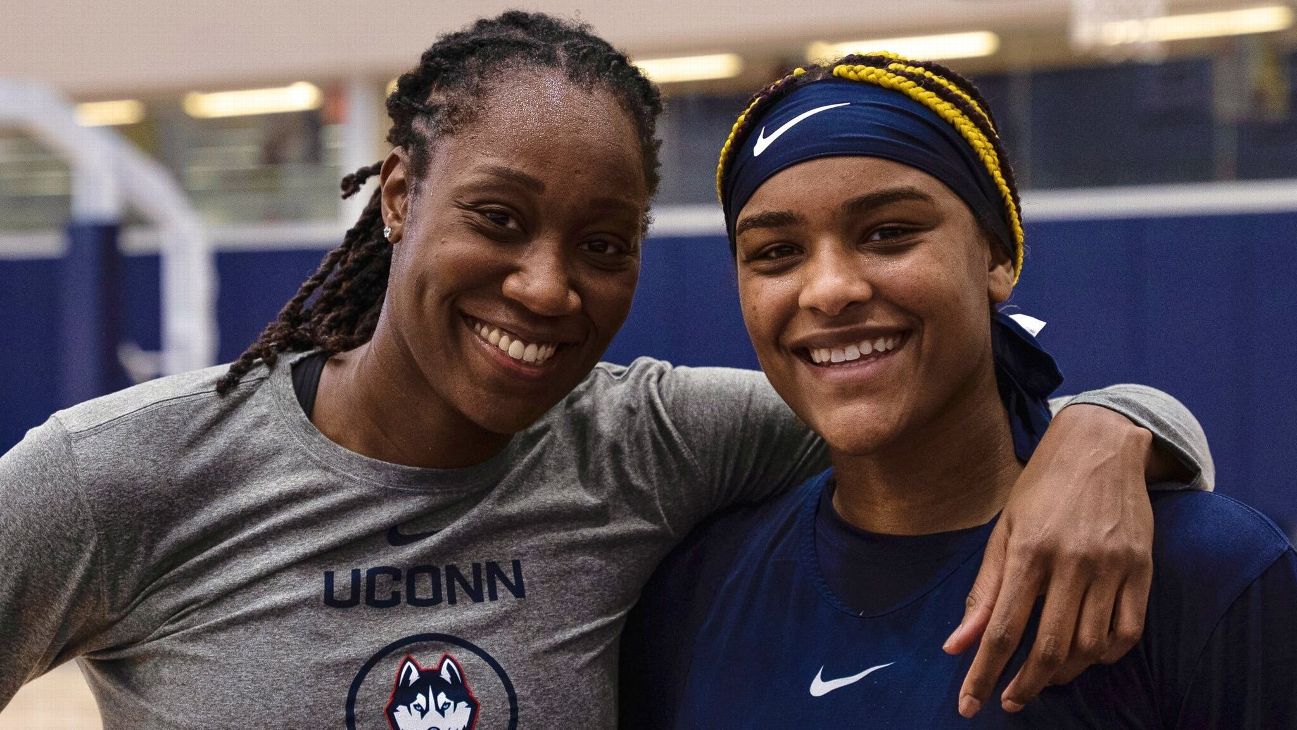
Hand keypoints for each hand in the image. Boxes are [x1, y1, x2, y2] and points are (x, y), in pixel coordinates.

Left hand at [942, 403, 1154, 716]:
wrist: (1100, 444)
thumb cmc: (1041, 487)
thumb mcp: (1004, 530)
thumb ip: (984, 591)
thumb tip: (957, 645)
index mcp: (1028, 549)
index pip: (1002, 628)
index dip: (983, 673)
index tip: (969, 704)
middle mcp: (1071, 560)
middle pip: (1049, 646)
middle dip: (1024, 685)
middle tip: (1009, 701)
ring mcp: (1112, 565)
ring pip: (1091, 646)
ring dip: (1064, 673)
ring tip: (1043, 678)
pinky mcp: (1142, 567)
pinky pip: (1128, 630)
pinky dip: (1106, 655)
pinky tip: (1086, 656)